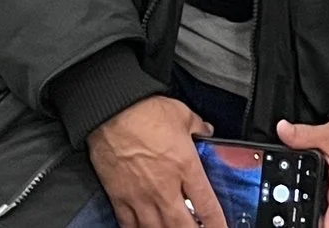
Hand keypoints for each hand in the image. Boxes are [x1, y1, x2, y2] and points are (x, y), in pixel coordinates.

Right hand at [87, 95, 219, 227]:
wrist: (111, 113)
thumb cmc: (145, 111)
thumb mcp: (182, 113)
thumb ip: (197, 126)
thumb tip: (205, 130)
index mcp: (185, 167)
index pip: (207, 205)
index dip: (217, 222)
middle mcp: (165, 188)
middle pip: (183, 226)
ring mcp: (141, 196)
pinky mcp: (120, 197)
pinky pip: (129, 225)